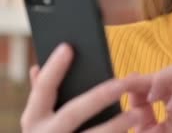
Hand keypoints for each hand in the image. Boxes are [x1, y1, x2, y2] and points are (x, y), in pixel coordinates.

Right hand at [20, 43, 144, 132]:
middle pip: (73, 112)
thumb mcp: (37, 121)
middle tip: (123, 83)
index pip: (43, 89)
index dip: (54, 68)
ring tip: (138, 113)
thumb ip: (40, 96)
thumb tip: (36, 68)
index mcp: (32, 120)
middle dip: (100, 96)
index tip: (68, 47)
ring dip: (117, 125)